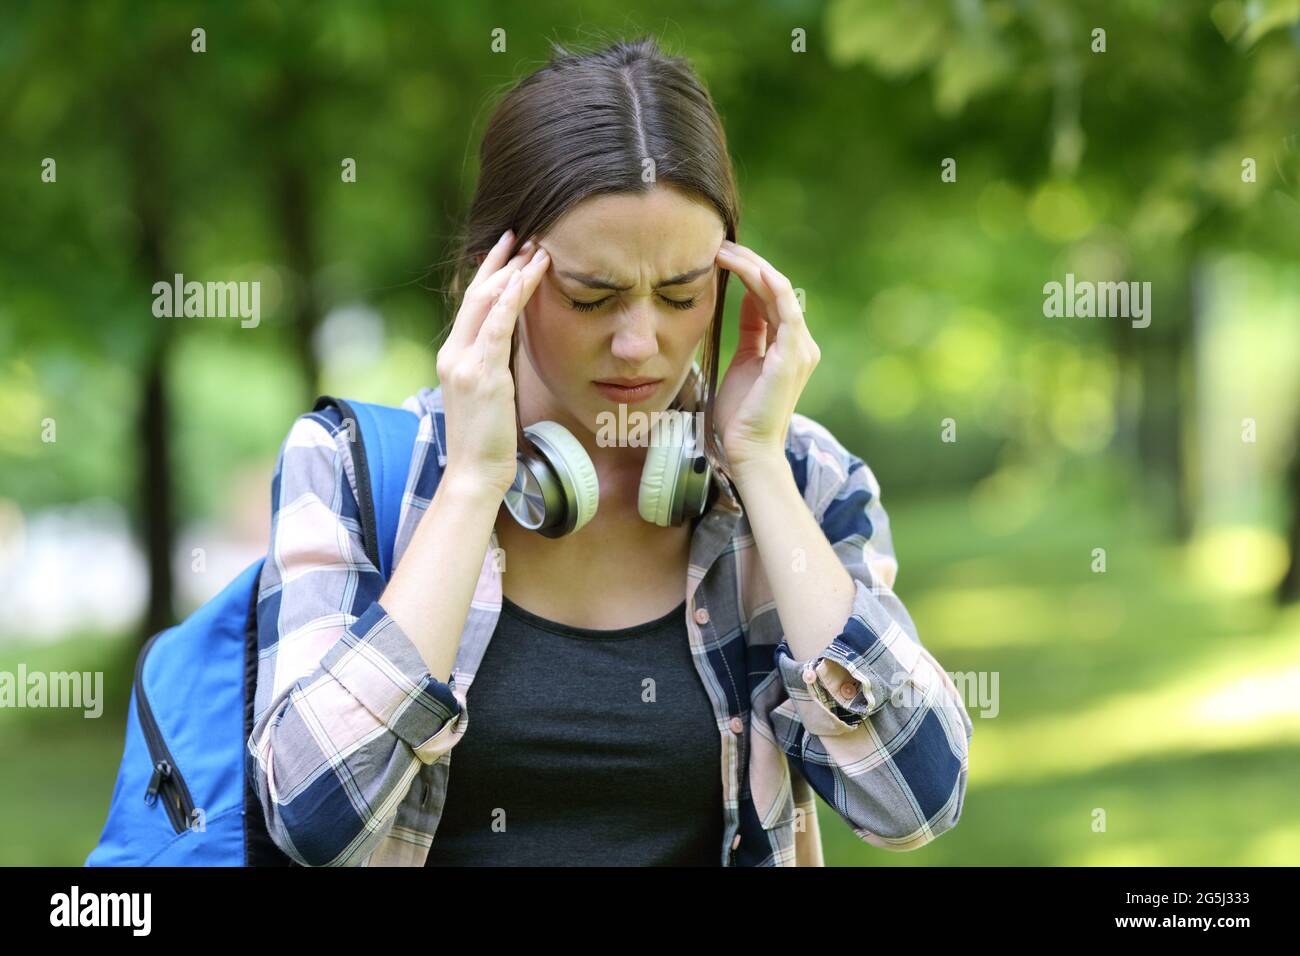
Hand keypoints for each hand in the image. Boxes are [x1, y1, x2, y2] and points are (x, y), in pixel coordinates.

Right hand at [436, 229, 549, 498]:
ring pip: (487, 303)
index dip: (489, 275)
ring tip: (536, 249)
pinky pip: (498, 326)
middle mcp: (453, 354)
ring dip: (513, 273)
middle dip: (500, 262)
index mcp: (453, 358)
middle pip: (476, 295)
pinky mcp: (482, 374)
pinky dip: (512, 298)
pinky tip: (527, 277)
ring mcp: (465, 363)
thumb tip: (511, 348)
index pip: (471, 306)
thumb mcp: (489, 396)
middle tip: (523, 236)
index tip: (508, 252)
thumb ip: (494, 368)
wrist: (474, 474)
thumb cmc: (487, 443)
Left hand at [713, 239, 820, 470]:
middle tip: (718, 245)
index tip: (719, 257)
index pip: (771, 296)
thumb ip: (750, 331)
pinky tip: (747, 268)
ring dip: (751, 266)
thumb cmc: (741, 413)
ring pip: (779, 290)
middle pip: (776, 288)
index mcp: (790, 344)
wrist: (748, 448)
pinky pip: (784, 308)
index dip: (748, 273)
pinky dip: (768, 285)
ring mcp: (800, 348)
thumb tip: (745, 300)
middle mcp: (801, 342)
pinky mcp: (793, 354)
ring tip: (723, 251)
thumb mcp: (743, 361)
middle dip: (748, 262)